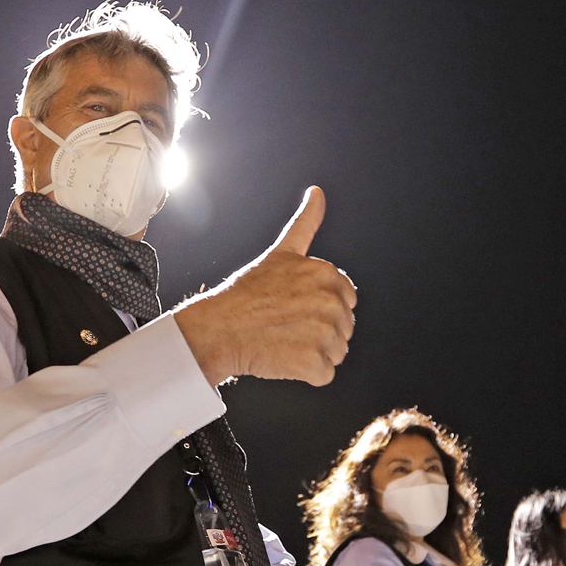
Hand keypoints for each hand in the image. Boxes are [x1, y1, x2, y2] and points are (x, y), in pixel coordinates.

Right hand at [173, 187, 357, 386]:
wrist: (218, 329)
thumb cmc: (246, 294)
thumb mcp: (281, 253)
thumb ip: (306, 223)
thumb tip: (318, 192)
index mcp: (328, 274)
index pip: (347, 300)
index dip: (320, 307)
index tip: (293, 306)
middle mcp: (331, 302)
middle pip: (344, 328)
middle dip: (319, 331)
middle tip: (286, 324)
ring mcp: (324, 333)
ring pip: (337, 352)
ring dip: (313, 352)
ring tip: (284, 340)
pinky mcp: (314, 363)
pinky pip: (325, 374)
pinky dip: (307, 373)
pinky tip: (284, 358)